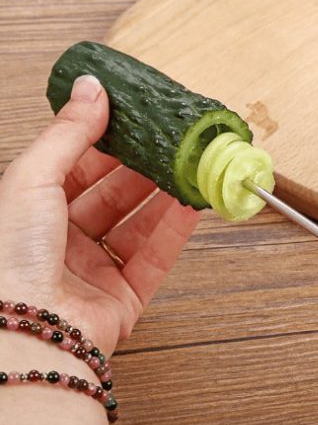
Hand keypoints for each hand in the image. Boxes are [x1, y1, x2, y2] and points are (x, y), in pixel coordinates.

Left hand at [0, 75, 199, 355]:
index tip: (136, 118)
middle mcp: (63, 240)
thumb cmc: (9, 259)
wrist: (25, 336)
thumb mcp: (32, 179)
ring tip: (189, 169)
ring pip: (138, 225)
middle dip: (144, 168)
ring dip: (165, 197)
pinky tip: (191, 207)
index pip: (78, 166)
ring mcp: (95, 270)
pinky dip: (175, 232)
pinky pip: (154, 258)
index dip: (107, 141)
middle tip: (170, 143)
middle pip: (114, 195)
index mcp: (33, 210)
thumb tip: (92, 88)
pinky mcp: (123, 298)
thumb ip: (69, 133)